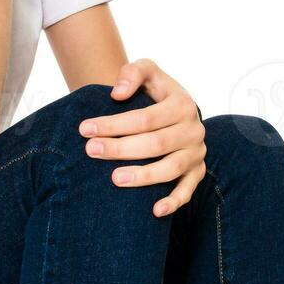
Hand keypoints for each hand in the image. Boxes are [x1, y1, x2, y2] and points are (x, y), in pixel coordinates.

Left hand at [77, 59, 206, 217]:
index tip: (85, 129)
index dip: (114, 124)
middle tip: (91, 151)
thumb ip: (132, 73)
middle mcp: (194, 129)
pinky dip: (174, 201)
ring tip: (114, 179)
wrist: (174, 108)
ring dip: (143, 176)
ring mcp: (197, 152)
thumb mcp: (147, 72)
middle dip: (120, 149)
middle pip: (155, 144)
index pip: (145, 118)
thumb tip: (117, 94)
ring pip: (171, 168)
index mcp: (183, 103)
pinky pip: (189, 189)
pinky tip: (155, 211)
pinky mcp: (197, 171)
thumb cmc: (155, 91)